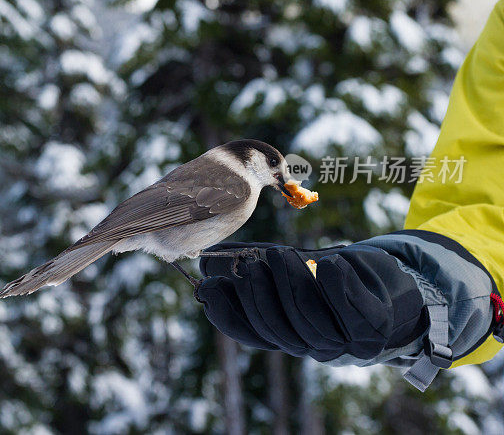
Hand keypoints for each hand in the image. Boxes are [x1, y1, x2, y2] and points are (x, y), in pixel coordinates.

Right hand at [195, 242, 427, 361]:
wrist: (390, 290)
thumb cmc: (331, 277)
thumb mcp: (289, 272)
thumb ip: (252, 271)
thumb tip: (206, 268)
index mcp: (288, 335)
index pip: (251, 334)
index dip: (228, 314)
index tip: (212, 287)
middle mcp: (313, 346)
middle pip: (278, 328)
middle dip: (260, 294)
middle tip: (251, 263)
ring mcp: (344, 341)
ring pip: (310, 319)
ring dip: (292, 283)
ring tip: (280, 252)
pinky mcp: (373, 327)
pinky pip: (352, 311)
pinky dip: (337, 286)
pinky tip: (328, 262)